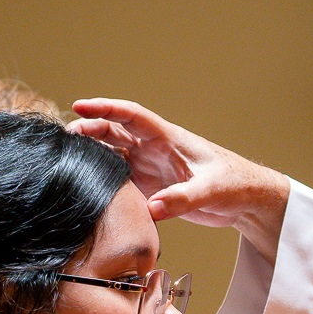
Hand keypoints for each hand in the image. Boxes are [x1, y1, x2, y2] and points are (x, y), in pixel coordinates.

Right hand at [68, 99, 290, 260]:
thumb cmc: (234, 184)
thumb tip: (152, 207)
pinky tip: (88, 186)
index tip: (80, 106)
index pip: (131, 115)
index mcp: (168, 138)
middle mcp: (155, 148)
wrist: (247, 200)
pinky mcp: (152, 186)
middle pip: (115, 132)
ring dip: (93, 153)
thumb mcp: (210, 190)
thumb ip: (182, 199)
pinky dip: (105, 179)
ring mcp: (152, 167)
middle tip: (65, 138)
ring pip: (114, 154)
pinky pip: (122, 180)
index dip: (105, 108)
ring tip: (68, 158)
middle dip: (90, 130)